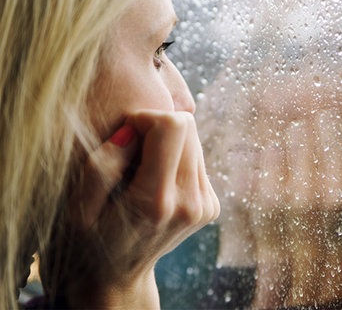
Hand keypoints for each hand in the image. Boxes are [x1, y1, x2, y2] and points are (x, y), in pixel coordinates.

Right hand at [43, 110, 218, 308]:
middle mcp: (189, 203)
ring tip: (141, 169)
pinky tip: (156, 181)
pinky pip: (197, 160)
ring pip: (195, 141)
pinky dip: (176, 161)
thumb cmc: (90, 238)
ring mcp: (205, 206)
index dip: (146, 117)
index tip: (126, 132)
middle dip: (158, 127)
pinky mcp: (211, 206)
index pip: (174, 126)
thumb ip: (102, 164)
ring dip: (168, 145)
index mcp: (156, 200)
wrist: (117, 276)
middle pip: (189, 128)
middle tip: (131, 151)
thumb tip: (133, 130)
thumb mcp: (79, 205)